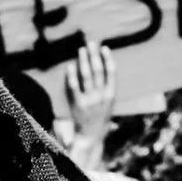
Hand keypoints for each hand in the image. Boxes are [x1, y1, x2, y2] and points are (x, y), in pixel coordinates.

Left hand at [63, 44, 116, 170]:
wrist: (92, 136)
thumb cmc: (100, 119)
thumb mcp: (109, 104)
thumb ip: (107, 89)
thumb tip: (105, 71)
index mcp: (111, 94)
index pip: (111, 72)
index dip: (107, 58)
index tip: (104, 47)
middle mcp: (101, 95)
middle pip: (98, 70)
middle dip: (94, 55)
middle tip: (90, 43)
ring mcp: (89, 100)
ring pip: (87, 76)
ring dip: (84, 61)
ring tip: (81, 50)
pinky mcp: (78, 104)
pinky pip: (74, 87)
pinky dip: (72, 75)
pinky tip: (70, 66)